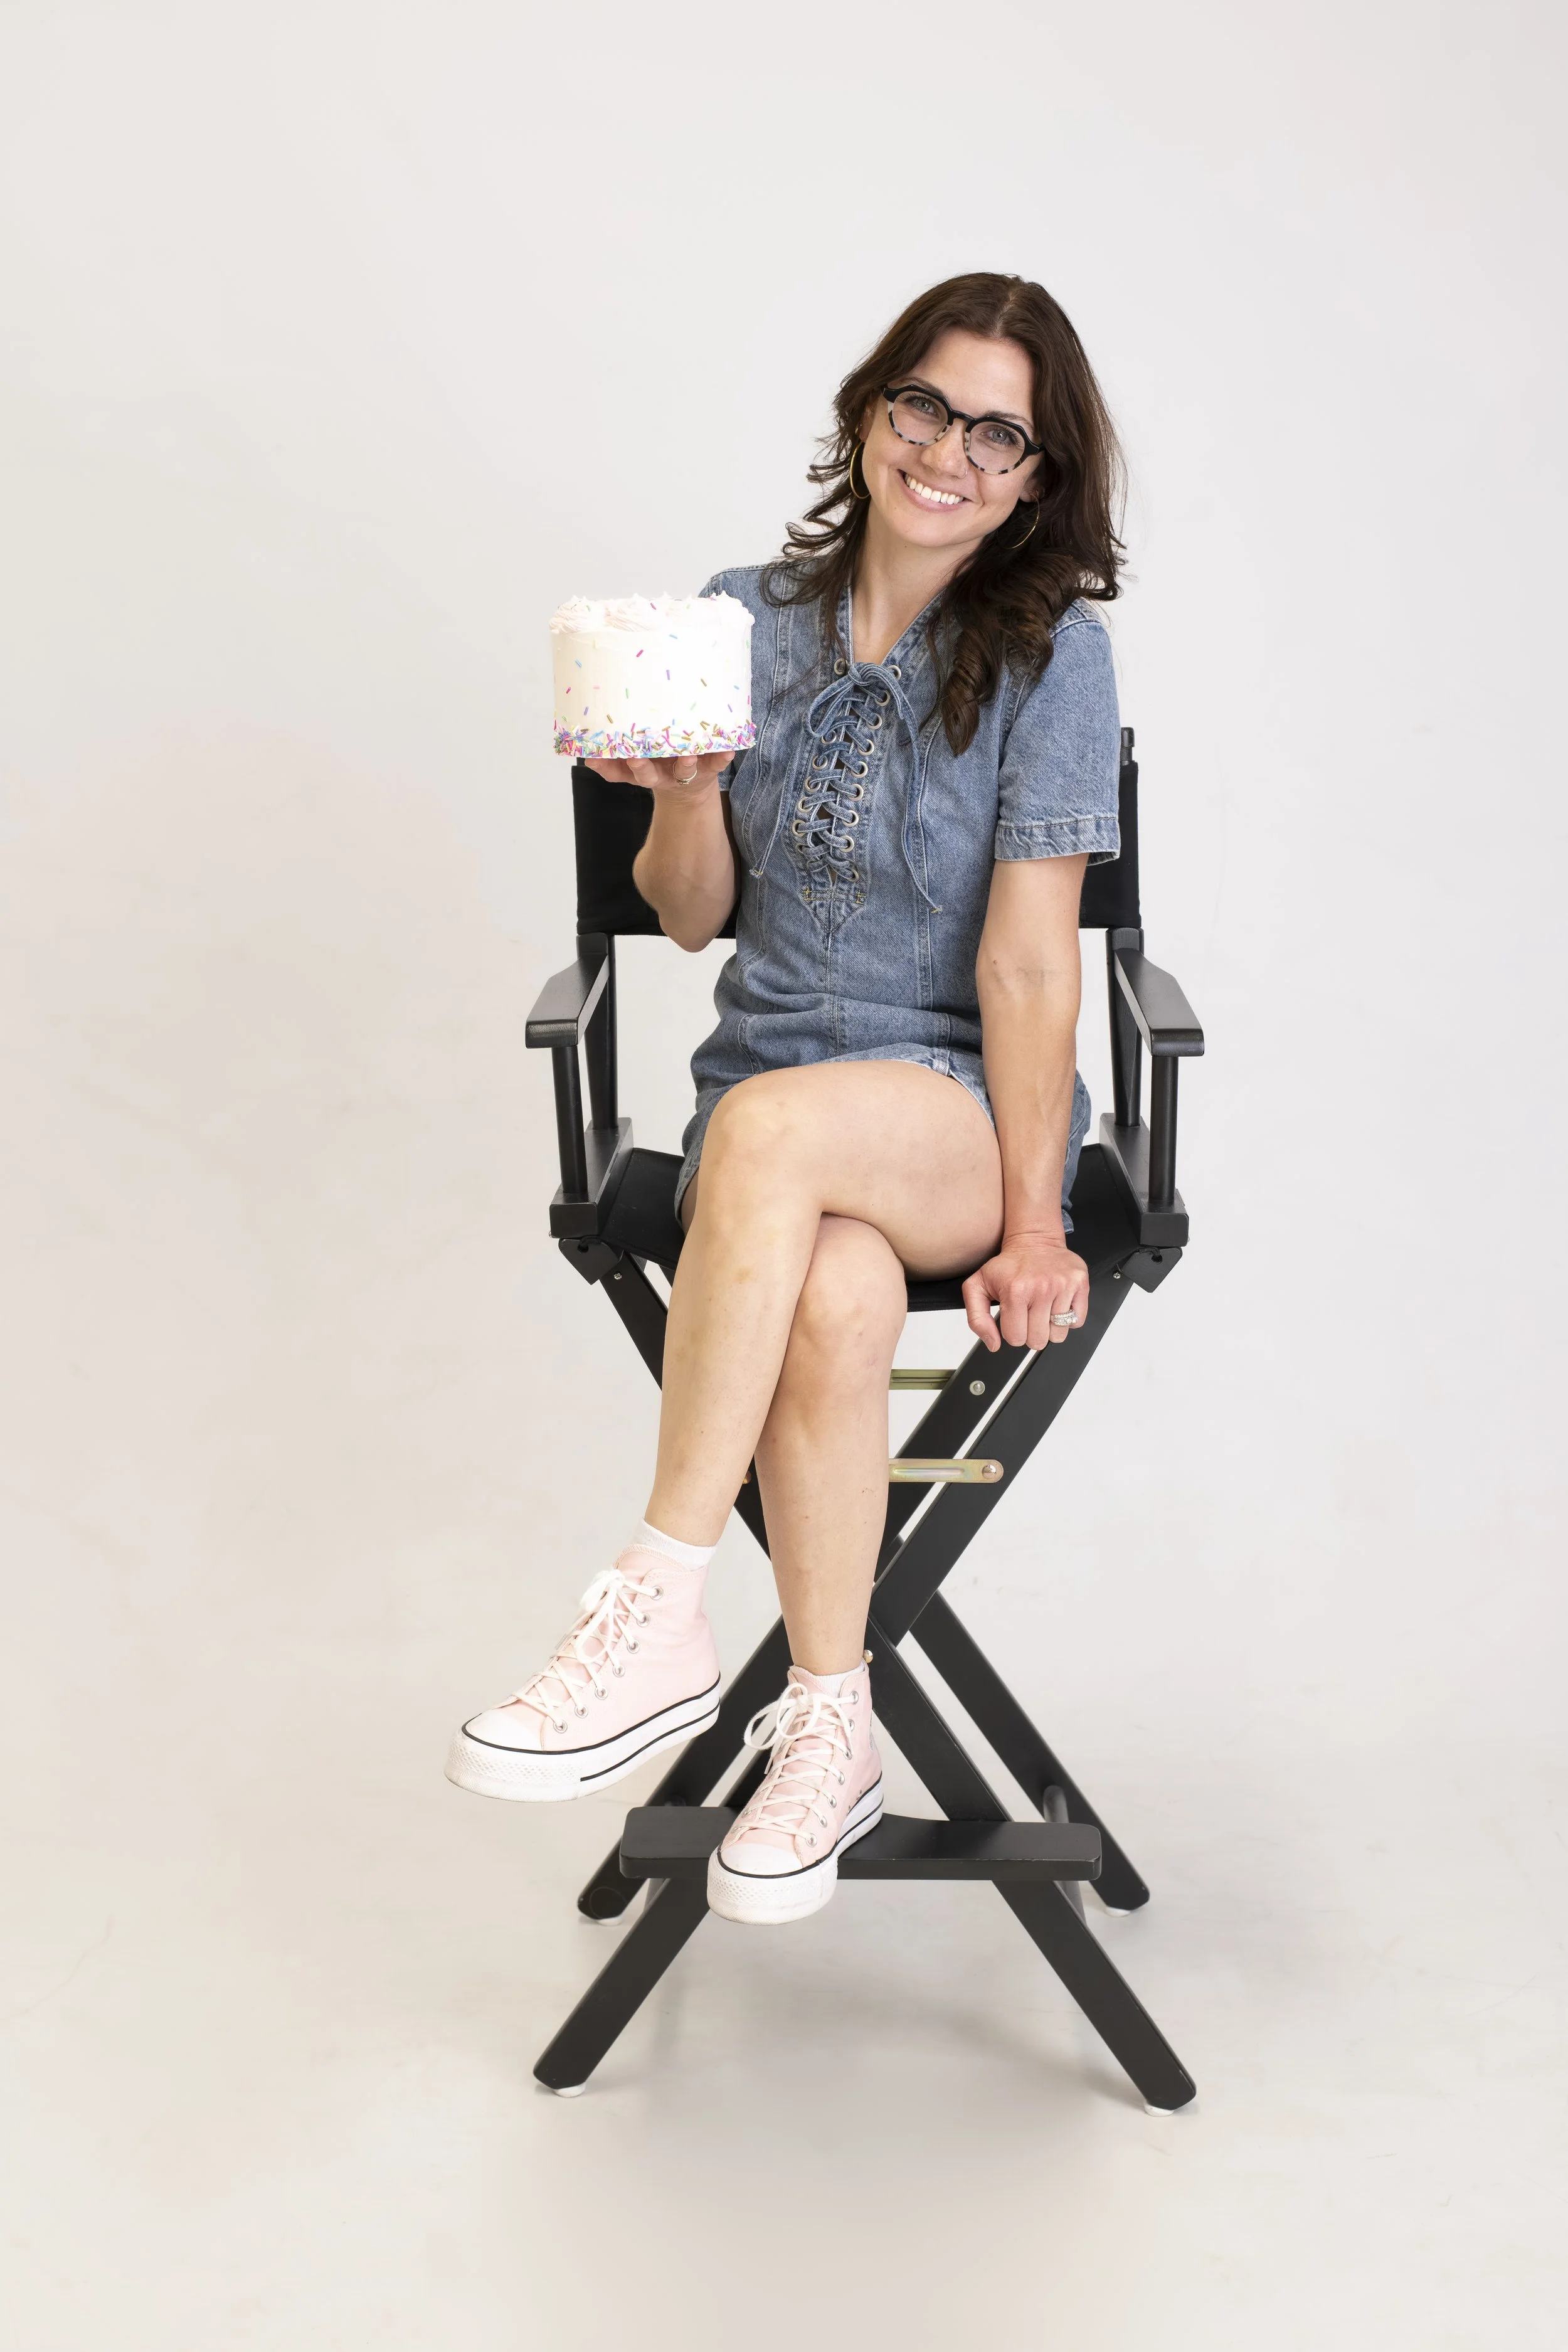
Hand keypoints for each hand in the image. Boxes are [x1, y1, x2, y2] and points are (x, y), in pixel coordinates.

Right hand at [583, 752, 731, 800]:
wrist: (691, 786)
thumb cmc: (659, 763)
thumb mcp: (635, 766)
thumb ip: (614, 762)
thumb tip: (589, 753)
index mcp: (642, 771)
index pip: (621, 772)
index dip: (609, 768)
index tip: (596, 759)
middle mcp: (660, 775)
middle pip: (648, 775)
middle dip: (641, 767)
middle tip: (635, 757)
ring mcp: (684, 772)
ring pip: (682, 771)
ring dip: (684, 763)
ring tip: (688, 755)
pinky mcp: (707, 769)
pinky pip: (716, 764)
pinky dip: (722, 757)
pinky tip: (728, 749)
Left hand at [962, 1232, 1088, 1353]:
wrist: (1035, 1241)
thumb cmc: (1008, 1266)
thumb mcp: (977, 1287)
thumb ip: (977, 1319)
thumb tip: (994, 1344)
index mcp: (1015, 1291)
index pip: (1016, 1338)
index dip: (1013, 1332)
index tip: (1013, 1318)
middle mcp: (1041, 1289)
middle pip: (1038, 1341)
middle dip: (1031, 1333)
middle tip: (1028, 1315)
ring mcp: (1063, 1286)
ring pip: (1059, 1335)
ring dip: (1050, 1328)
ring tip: (1043, 1310)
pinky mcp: (1080, 1284)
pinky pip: (1078, 1321)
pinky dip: (1068, 1319)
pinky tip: (1057, 1305)